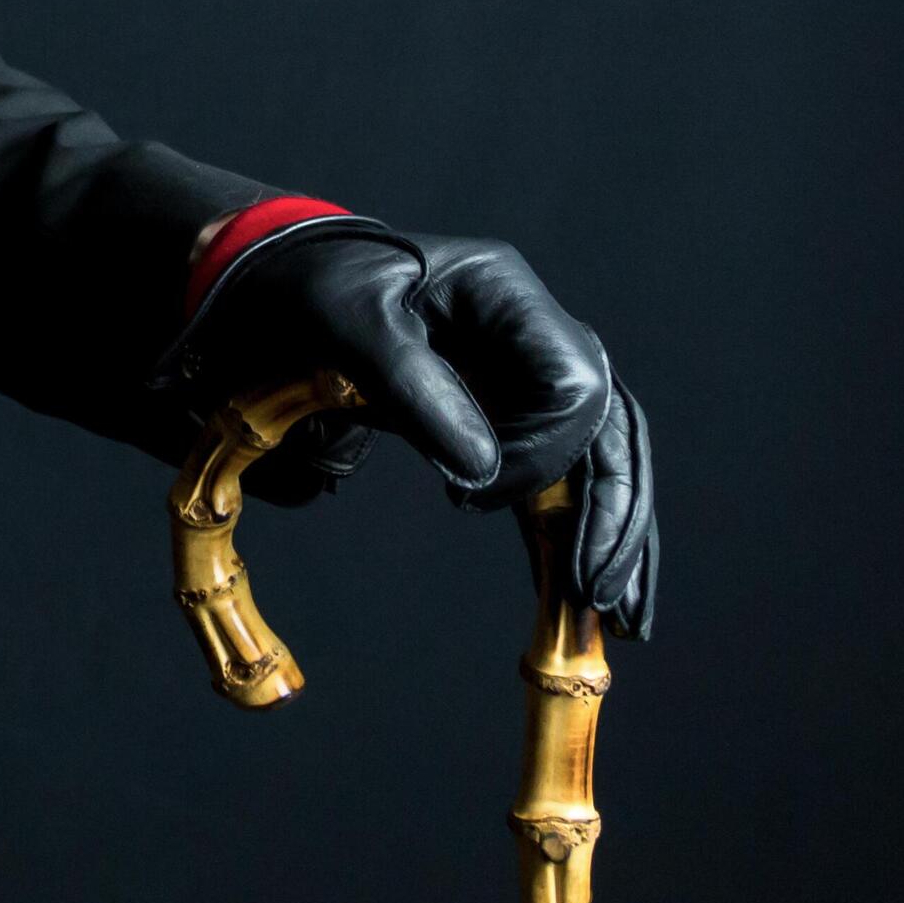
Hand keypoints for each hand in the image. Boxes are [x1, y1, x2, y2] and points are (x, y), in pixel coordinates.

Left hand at [167, 222, 657, 637]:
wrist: (277, 285)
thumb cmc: (310, 290)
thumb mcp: (347, 322)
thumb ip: (413, 386)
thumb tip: (480, 470)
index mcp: (504, 294)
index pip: (573, 383)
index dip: (539, 449)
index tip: (466, 495)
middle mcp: (531, 333)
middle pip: (608, 427)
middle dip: (612, 513)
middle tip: (598, 595)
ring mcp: (523, 375)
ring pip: (600, 458)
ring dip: (614, 535)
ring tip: (625, 617)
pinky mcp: (503, 415)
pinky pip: (556, 476)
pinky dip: (572, 532)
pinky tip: (584, 593)